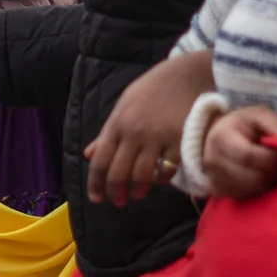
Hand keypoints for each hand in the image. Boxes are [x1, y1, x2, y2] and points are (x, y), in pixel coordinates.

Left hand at [84, 51, 213, 205]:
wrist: (187, 74)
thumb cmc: (154, 89)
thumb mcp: (125, 105)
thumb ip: (107, 132)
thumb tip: (89, 155)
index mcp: (117, 124)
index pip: (100, 161)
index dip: (96, 184)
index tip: (97, 198)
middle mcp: (134, 133)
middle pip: (118, 173)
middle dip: (115, 193)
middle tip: (118, 201)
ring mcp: (157, 138)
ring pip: (141, 176)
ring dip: (137, 190)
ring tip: (137, 194)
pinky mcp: (180, 142)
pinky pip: (167, 170)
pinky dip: (162, 179)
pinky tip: (159, 180)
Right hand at [203, 104, 276, 199]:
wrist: (214, 135)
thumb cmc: (243, 123)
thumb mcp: (260, 115)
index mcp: (222, 138)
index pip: (250, 156)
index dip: (274, 159)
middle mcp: (213, 161)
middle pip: (254, 178)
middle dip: (275, 173)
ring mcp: (214, 178)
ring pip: (253, 190)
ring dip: (269, 182)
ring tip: (271, 169)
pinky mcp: (218, 191)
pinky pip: (246, 196)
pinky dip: (258, 189)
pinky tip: (259, 176)